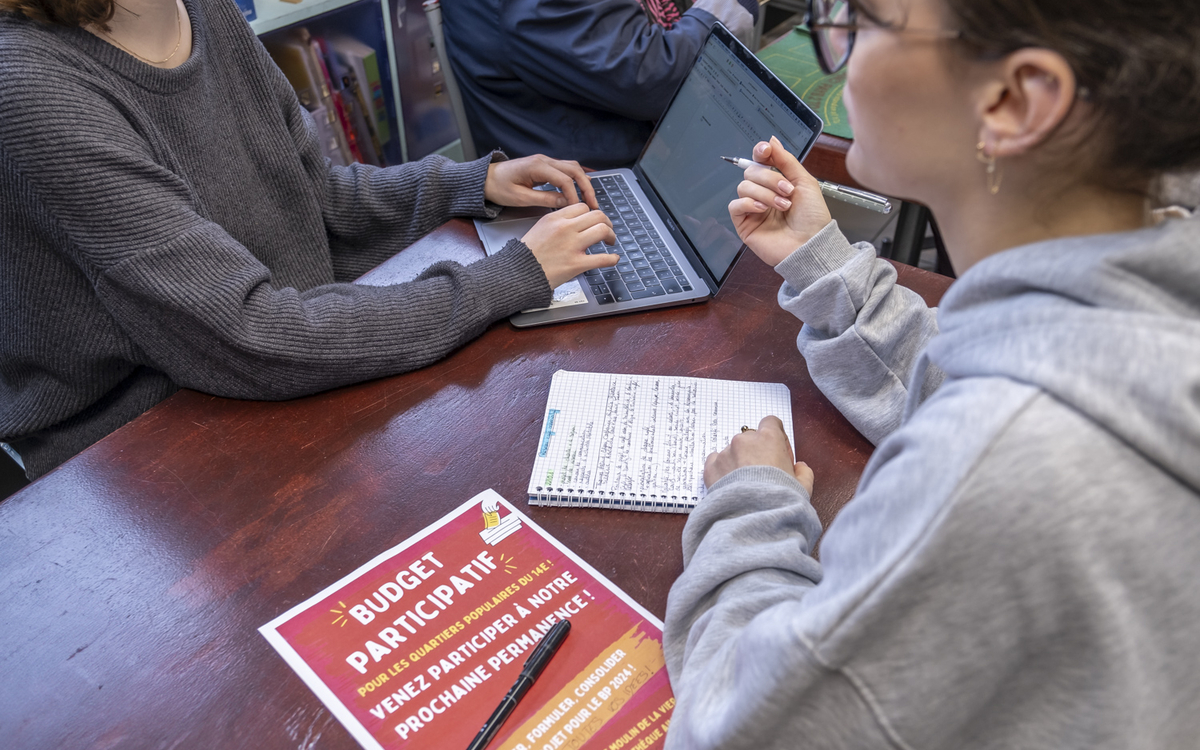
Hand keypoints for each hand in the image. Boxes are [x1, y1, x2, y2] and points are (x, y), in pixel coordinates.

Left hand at [485, 155, 598, 209]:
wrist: (485, 178)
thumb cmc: (499, 187)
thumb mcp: (520, 198)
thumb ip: (544, 199)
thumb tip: (566, 203)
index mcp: (537, 167)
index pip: (564, 180)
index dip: (574, 195)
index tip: (579, 209)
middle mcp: (544, 160)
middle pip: (574, 169)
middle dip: (586, 187)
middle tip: (594, 204)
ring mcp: (545, 161)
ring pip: (572, 167)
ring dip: (583, 182)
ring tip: (590, 199)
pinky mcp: (544, 166)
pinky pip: (565, 169)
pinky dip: (575, 179)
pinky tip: (580, 189)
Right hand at [521, 203, 617, 287]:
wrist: (518, 273)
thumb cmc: (527, 254)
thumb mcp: (539, 228)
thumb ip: (557, 222)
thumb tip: (575, 222)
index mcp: (555, 218)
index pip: (582, 207)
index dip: (592, 213)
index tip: (594, 220)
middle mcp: (565, 228)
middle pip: (597, 215)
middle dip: (606, 222)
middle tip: (607, 230)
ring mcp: (572, 246)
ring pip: (602, 230)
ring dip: (611, 235)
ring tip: (610, 242)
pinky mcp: (576, 264)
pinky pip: (602, 258)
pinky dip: (612, 259)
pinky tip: (614, 259)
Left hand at [703, 415, 813, 493]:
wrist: (754, 518)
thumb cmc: (779, 500)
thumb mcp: (803, 487)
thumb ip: (804, 472)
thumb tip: (801, 468)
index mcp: (769, 439)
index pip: (771, 422)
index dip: (776, 437)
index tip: (778, 452)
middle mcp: (745, 441)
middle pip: (751, 439)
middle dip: (756, 452)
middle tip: (762, 473)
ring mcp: (726, 453)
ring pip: (733, 451)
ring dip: (738, 462)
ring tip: (744, 486)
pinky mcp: (711, 467)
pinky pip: (715, 461)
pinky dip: (721, 470)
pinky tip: (729, 485)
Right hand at [728, 136, 832, 266]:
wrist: (811, 244)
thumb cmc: (813, 218)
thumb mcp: (804, 181)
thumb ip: (786, 160)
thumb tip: (771, 141)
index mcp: (777, 182)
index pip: (760, 161)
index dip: (760, 152)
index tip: (765, 151)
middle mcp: (763, 193)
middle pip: (750, 172)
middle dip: (769, 178)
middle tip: (787, 190)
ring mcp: (753, 209)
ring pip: (744, 187)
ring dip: (764, 193)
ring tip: (782, 205)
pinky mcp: (744, 224)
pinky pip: (735, 205)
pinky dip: (749, 203)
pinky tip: (763, 209)